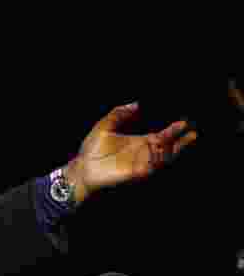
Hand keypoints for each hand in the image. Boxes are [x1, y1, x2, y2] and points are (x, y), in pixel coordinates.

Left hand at [65, 102, 196, 203]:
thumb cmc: (92, 148)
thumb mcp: (106, 125)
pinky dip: (163, 157)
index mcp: (139, 141)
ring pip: (166, 155)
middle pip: (169, 145)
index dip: (175, 129)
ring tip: (190, 136)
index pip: (163, 134)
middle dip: (181, 138)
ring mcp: (143, 162)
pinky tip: (169, 148)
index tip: (185, 121)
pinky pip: (155, 165)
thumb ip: (120, 113)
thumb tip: (137, 103)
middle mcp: (145, 152)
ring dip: (177, 147)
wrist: (83, 168)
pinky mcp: (138, 172)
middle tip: (193, 128)